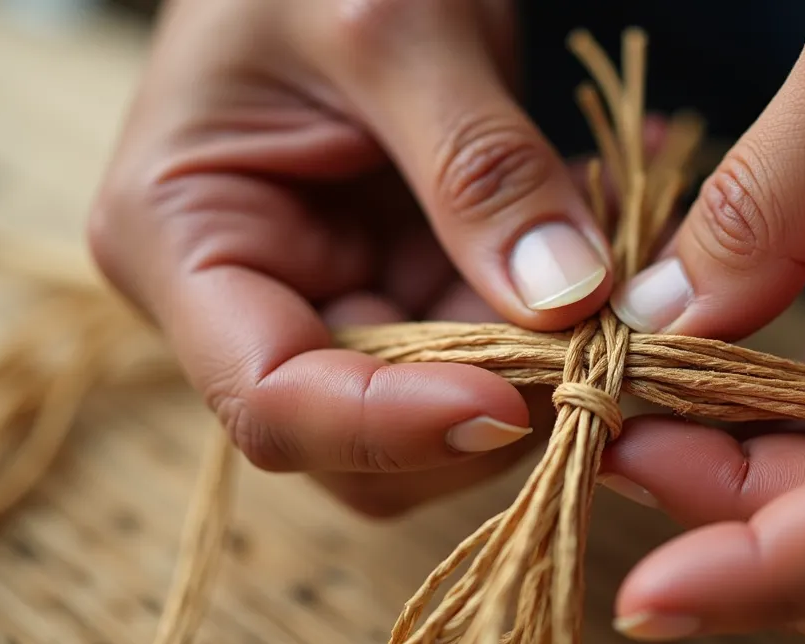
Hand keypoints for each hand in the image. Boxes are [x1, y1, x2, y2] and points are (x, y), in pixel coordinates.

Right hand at [86, 0, 615, 515]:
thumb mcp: (395, 27)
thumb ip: (477, 164)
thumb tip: (566, 298)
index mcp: (180, 241)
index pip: (270, 402)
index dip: (388, 429)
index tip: (509, 407)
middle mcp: (249, 297)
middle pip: (363, 441)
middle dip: (485, 407)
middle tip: (604, 347)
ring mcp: (335, 295)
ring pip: (445, 408)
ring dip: (544, 366)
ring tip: (624, 271)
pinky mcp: (408, 282)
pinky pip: (494, 343)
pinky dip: (565, 316)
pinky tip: (619, 238)